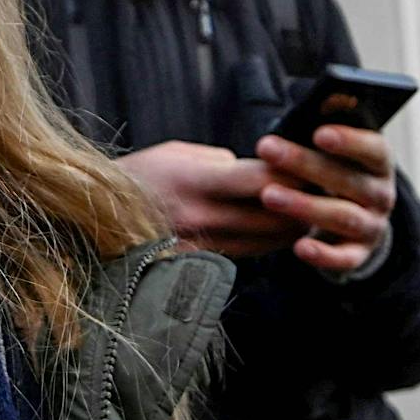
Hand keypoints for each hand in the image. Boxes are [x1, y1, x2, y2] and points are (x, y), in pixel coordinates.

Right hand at [117, 140, 309, 257]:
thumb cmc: (138, 177)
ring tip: (310, 212)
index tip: (311, 166)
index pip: (260, 180)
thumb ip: (220, 161)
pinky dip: (267, 242)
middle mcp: (200, 218)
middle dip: (304, 204)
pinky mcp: (198, 266)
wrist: (94, 220)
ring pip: (265, 241)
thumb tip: (256, 170)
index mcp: (194, 182)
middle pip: (272, 216)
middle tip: (325, 193)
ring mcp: (199, 248)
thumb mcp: (176, 153)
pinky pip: (247, 254)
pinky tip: (280, 231)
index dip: (292, 173)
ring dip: (292, 228)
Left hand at [254, 126, 395, 275]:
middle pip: (349, 180)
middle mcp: (381, 195)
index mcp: (379, 163)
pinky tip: (298, 246)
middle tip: (267, 149)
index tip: (318, 133)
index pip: (374, 149)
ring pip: (342, 216)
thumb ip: (326, 129)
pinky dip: (322, 254)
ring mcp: (372, 227)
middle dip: (305, 164)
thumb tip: (325, 100)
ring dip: (305, 205)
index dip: (350, 141)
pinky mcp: (358, 255)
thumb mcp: (335, 151)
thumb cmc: (333, 173)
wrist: (354, 222)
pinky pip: (343, 258)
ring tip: (268, 195)